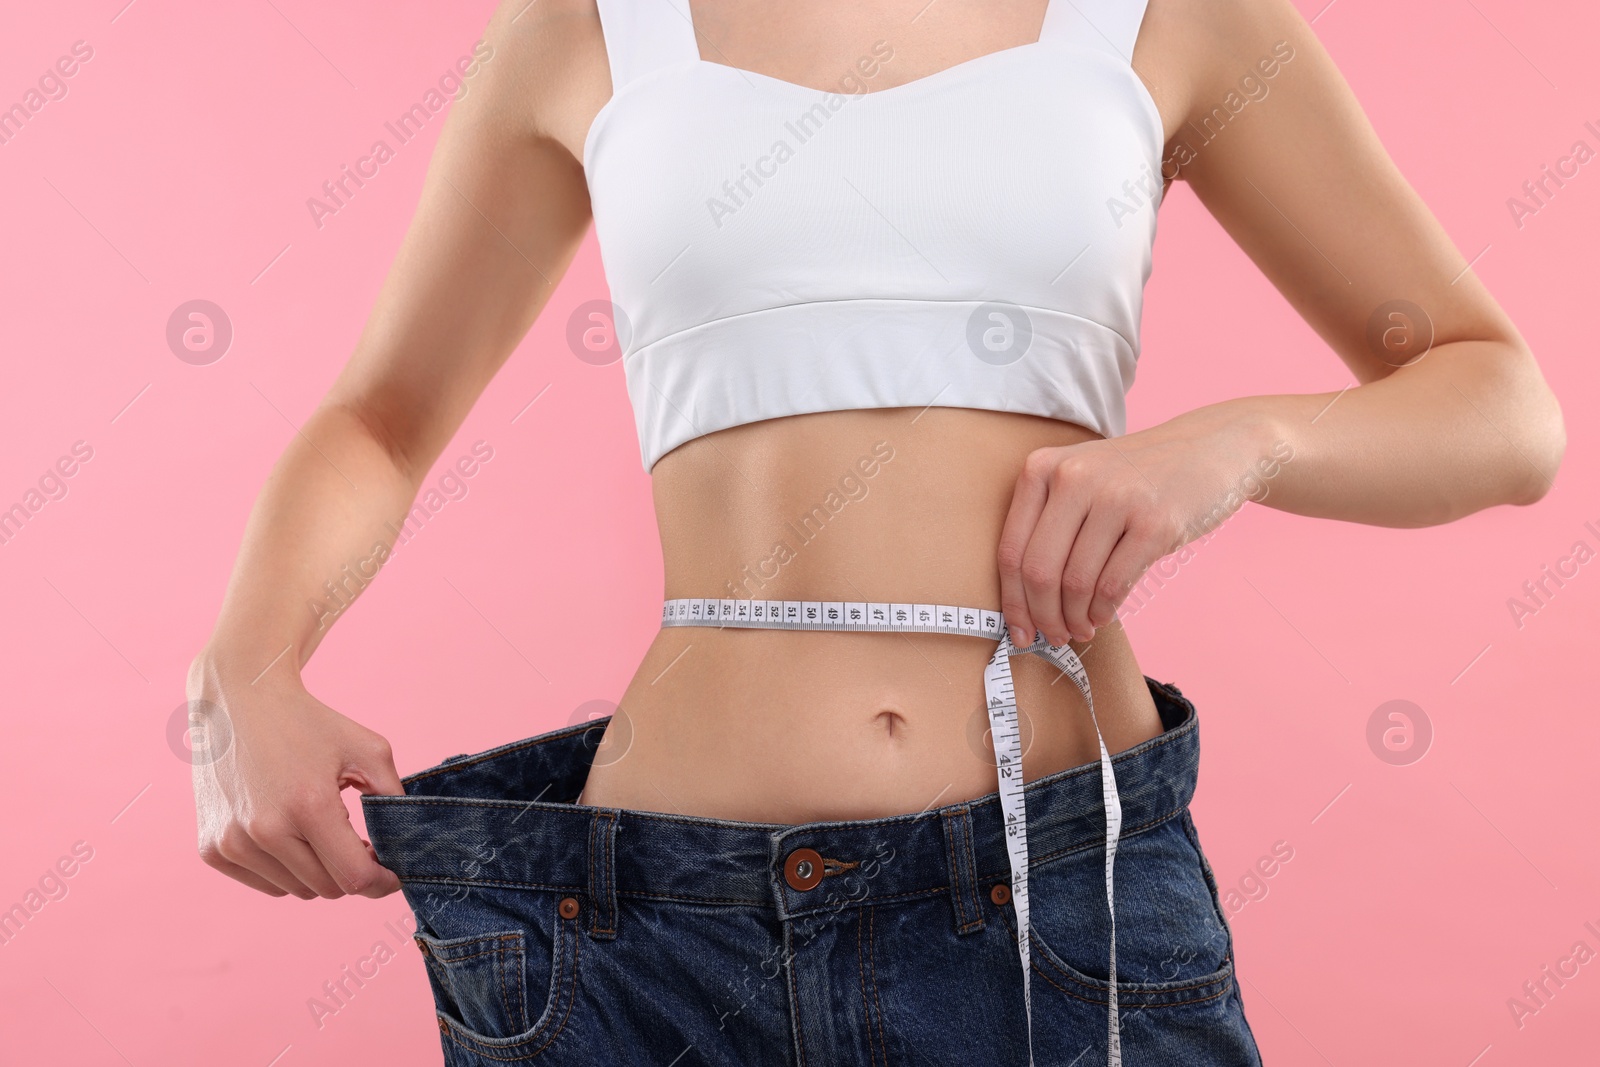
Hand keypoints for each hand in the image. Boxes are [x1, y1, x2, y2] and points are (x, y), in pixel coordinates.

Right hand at [187, 652, 403, 898]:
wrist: (240, 700)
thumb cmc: (309, 723)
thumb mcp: (368, 749)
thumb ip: (393, 797)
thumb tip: (404, 845)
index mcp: (308, 805)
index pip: (354, 877)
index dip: (382, 882)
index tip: (393, 873)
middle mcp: (264, 830)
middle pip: (327, 888)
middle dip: (351, 873)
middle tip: (361, 846)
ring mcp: (232, 843)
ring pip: (296, 890)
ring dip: (318, 872)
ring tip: (322, 832)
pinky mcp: (211, 849)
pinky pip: (266, 884)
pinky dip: (286, 871)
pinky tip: (290, 834)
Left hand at [997, 411, 1286, 646]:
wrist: (1210, 447)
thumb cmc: (1137, 475)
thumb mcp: (1081, 477)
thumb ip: (1048, 523)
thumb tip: (1025, 601)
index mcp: (1042, 468)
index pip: (1011, 551)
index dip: (1012, 602)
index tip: (1020, 631)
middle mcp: (1073, 478)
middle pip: (1039, 572)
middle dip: (1043, 617)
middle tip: (1053, 636)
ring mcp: (1115, 498)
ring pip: (1076, 584)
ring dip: (1075, 620)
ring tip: (1081, 629)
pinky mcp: (1154, 522)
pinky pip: (1112, 585)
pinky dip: (1102, 612)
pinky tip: (1102, 616)